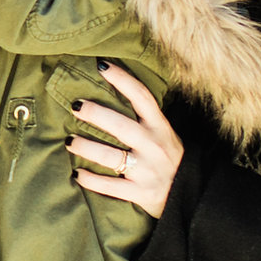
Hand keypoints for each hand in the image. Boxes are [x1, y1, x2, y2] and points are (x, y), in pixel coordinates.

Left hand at [70, 65, 182, 216]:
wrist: (190, 195)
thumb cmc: (170, 159)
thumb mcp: (165, 134)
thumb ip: (144, 119)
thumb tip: (110, 95)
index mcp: (160, 127)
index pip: (141, 97)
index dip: (122, 79)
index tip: (101, 65)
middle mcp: (153, 146)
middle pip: (121, 125)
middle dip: (96, 114)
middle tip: (76, 106)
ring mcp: (146, 170)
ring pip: (110, 157)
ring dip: (86, 148)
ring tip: (70, 141)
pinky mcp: (140, 192)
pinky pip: (110, 186)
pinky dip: (91, 180)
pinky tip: (77, 174)